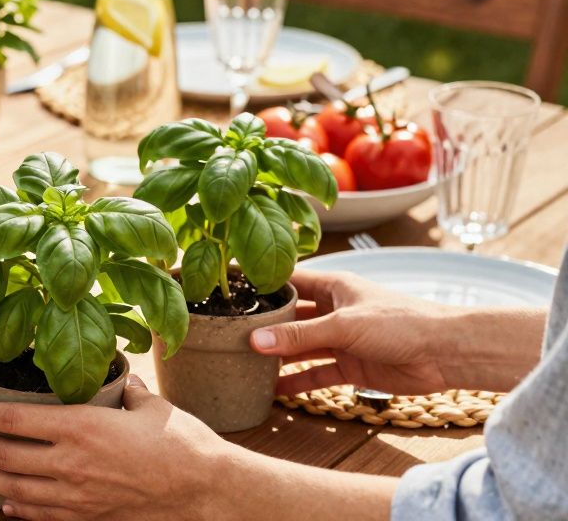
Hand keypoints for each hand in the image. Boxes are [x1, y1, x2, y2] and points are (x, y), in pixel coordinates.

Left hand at [0, 375, 398, 520]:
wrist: (208, 493)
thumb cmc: (184, 444)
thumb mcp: (151, 405)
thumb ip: (126, 389)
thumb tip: (120, 377)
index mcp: (81, 426)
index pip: (14, 419)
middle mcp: (71, 463)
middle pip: (5, 455)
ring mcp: (77, 496)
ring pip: (15, 488)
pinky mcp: (88, 519)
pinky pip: (40, 515)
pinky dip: (17, 507)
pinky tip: (7, 500)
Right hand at [250, 269, 545, 394]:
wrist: (446, 352)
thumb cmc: (401, 322)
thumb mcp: (343, 325)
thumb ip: (299, 335)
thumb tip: (255, 341)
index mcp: (332, 286)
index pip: (286, 280)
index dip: (258, 283)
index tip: (226, 287)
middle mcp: (332, 309)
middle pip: (289, 316)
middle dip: (261, 325)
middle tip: (225, 333)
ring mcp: (340, 339)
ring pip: (299, 347)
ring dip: (276, 356)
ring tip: (242, 364)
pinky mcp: (350, 365)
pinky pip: (316, 373)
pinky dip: (297, 382)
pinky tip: (274, 392)